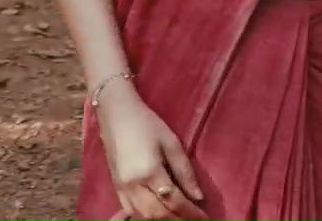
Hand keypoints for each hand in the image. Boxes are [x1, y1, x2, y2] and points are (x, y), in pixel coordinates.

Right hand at [95, 83, 207, 219]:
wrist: (115, 112)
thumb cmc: (146, 123)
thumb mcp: (171, 143)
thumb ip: (185, 172)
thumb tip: (198, 197)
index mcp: (150, 172)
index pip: (175, 202)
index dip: (192, 213)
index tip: (206, 217)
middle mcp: (134, 184)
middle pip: (159, 214)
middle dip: (179, 219)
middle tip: (195, 219)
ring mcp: (122, 187)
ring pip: (144, 216)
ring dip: (163, 220)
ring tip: (178, 217)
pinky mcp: (115, 185)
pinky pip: (130, 210)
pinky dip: (144, 217)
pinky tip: (156, 214)